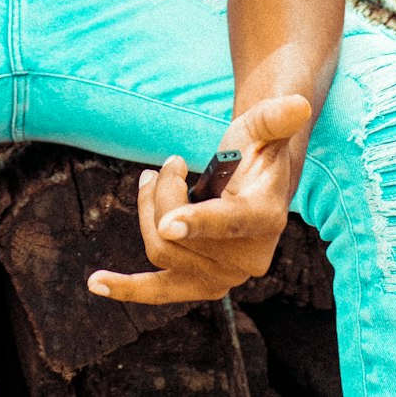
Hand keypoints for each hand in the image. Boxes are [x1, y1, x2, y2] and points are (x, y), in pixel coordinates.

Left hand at [86, 94, 310, 304]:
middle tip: (169, 162)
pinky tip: (97, 282)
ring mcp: (222, 277)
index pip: (229, 223)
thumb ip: (275, 117)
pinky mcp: (199, 283)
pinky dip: (128, 289)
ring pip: (161, 250)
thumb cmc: (256, 148)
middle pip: (180, 234)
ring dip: (146, 211)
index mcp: (266, 218)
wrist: (254, 180)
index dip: (198, 223)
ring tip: (149, 178)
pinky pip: (159, 292)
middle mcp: (248, 259)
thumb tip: (297, 104)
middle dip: (162, 192)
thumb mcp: (264, 127)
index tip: (169, 223)